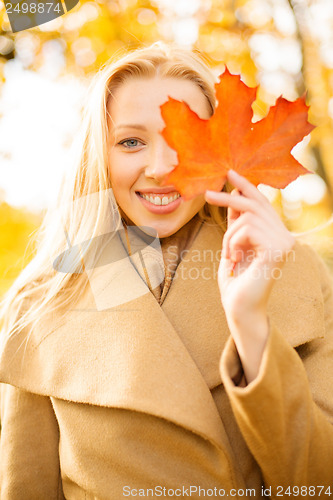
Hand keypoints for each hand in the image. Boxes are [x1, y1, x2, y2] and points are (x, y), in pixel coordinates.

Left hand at [205, 170, 294, 382]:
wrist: (239, 309)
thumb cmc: (235, 281)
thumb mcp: (233, 244)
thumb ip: (237, 223)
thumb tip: (234, 197)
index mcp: (276, 234)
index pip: (262, 203)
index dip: (246, 187)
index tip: (230, 172)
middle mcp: (285, 236)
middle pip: (255, 204)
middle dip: (229, 196)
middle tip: (207, 192)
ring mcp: (284, 242)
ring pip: (247, 216)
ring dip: (229, 234)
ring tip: (229, 254)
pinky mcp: (276, 249)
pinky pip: (245, 229)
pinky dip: (232, 242)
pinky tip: (235, 260)